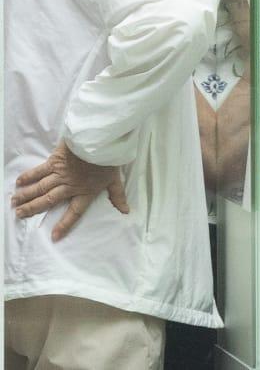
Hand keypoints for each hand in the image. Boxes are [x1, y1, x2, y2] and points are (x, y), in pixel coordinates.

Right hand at [12, 142, 128, 241]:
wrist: (101, 141)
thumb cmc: (109, 160)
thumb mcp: (115, 179)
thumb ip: (118, 195)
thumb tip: (126, 211)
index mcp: (85, 192)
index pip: (74, 212)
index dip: (65, 224)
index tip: (54, 236)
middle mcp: (69, 186)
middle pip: (48, 200)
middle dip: (33, 208)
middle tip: (19, 215)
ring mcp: (60, 174)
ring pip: (40, 187)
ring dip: (26, 195)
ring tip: (14, 202)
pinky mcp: (55, 161)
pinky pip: (39, 171)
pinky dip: (28, 176)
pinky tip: (18, 182)